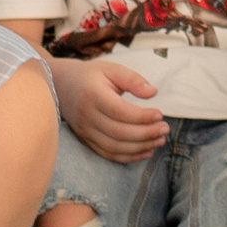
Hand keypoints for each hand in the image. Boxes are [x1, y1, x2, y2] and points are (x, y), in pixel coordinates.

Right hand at [53, 56, 169, 159]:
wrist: (61, 85)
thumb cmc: (91, 76)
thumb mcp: (111, 69)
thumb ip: (132, 79)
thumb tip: (153, 92)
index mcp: (93, 94)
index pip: (119, 111)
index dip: (141, 116)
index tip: (160, 114)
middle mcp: (87, 116)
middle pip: (118, 132)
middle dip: (145, 133)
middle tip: (165, 129)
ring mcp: (85, 131)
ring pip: (114, 147)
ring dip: (140, 147)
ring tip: (159, 140)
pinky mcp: (86, 140)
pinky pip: (108, 154)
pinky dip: (129, 157)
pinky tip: (146, 151)